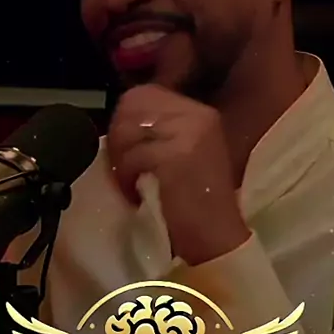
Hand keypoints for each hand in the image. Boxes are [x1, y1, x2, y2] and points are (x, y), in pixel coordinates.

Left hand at [107, 85, 250, 265]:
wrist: (215, 240)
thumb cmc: (192, 204)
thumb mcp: (180, 154)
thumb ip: (157, 131)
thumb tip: (118, 120)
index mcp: (198, 112)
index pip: (144, 94)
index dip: (125, 121)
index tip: (126, 153)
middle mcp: (197, 115)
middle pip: (132, 105)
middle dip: (119, 138)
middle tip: (125, 170)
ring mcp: (189, 133)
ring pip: (128, 129)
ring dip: (121, 160)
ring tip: (131, 184)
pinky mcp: (177, 155)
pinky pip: (133, 155)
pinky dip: (126, 178)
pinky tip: (136, 195)